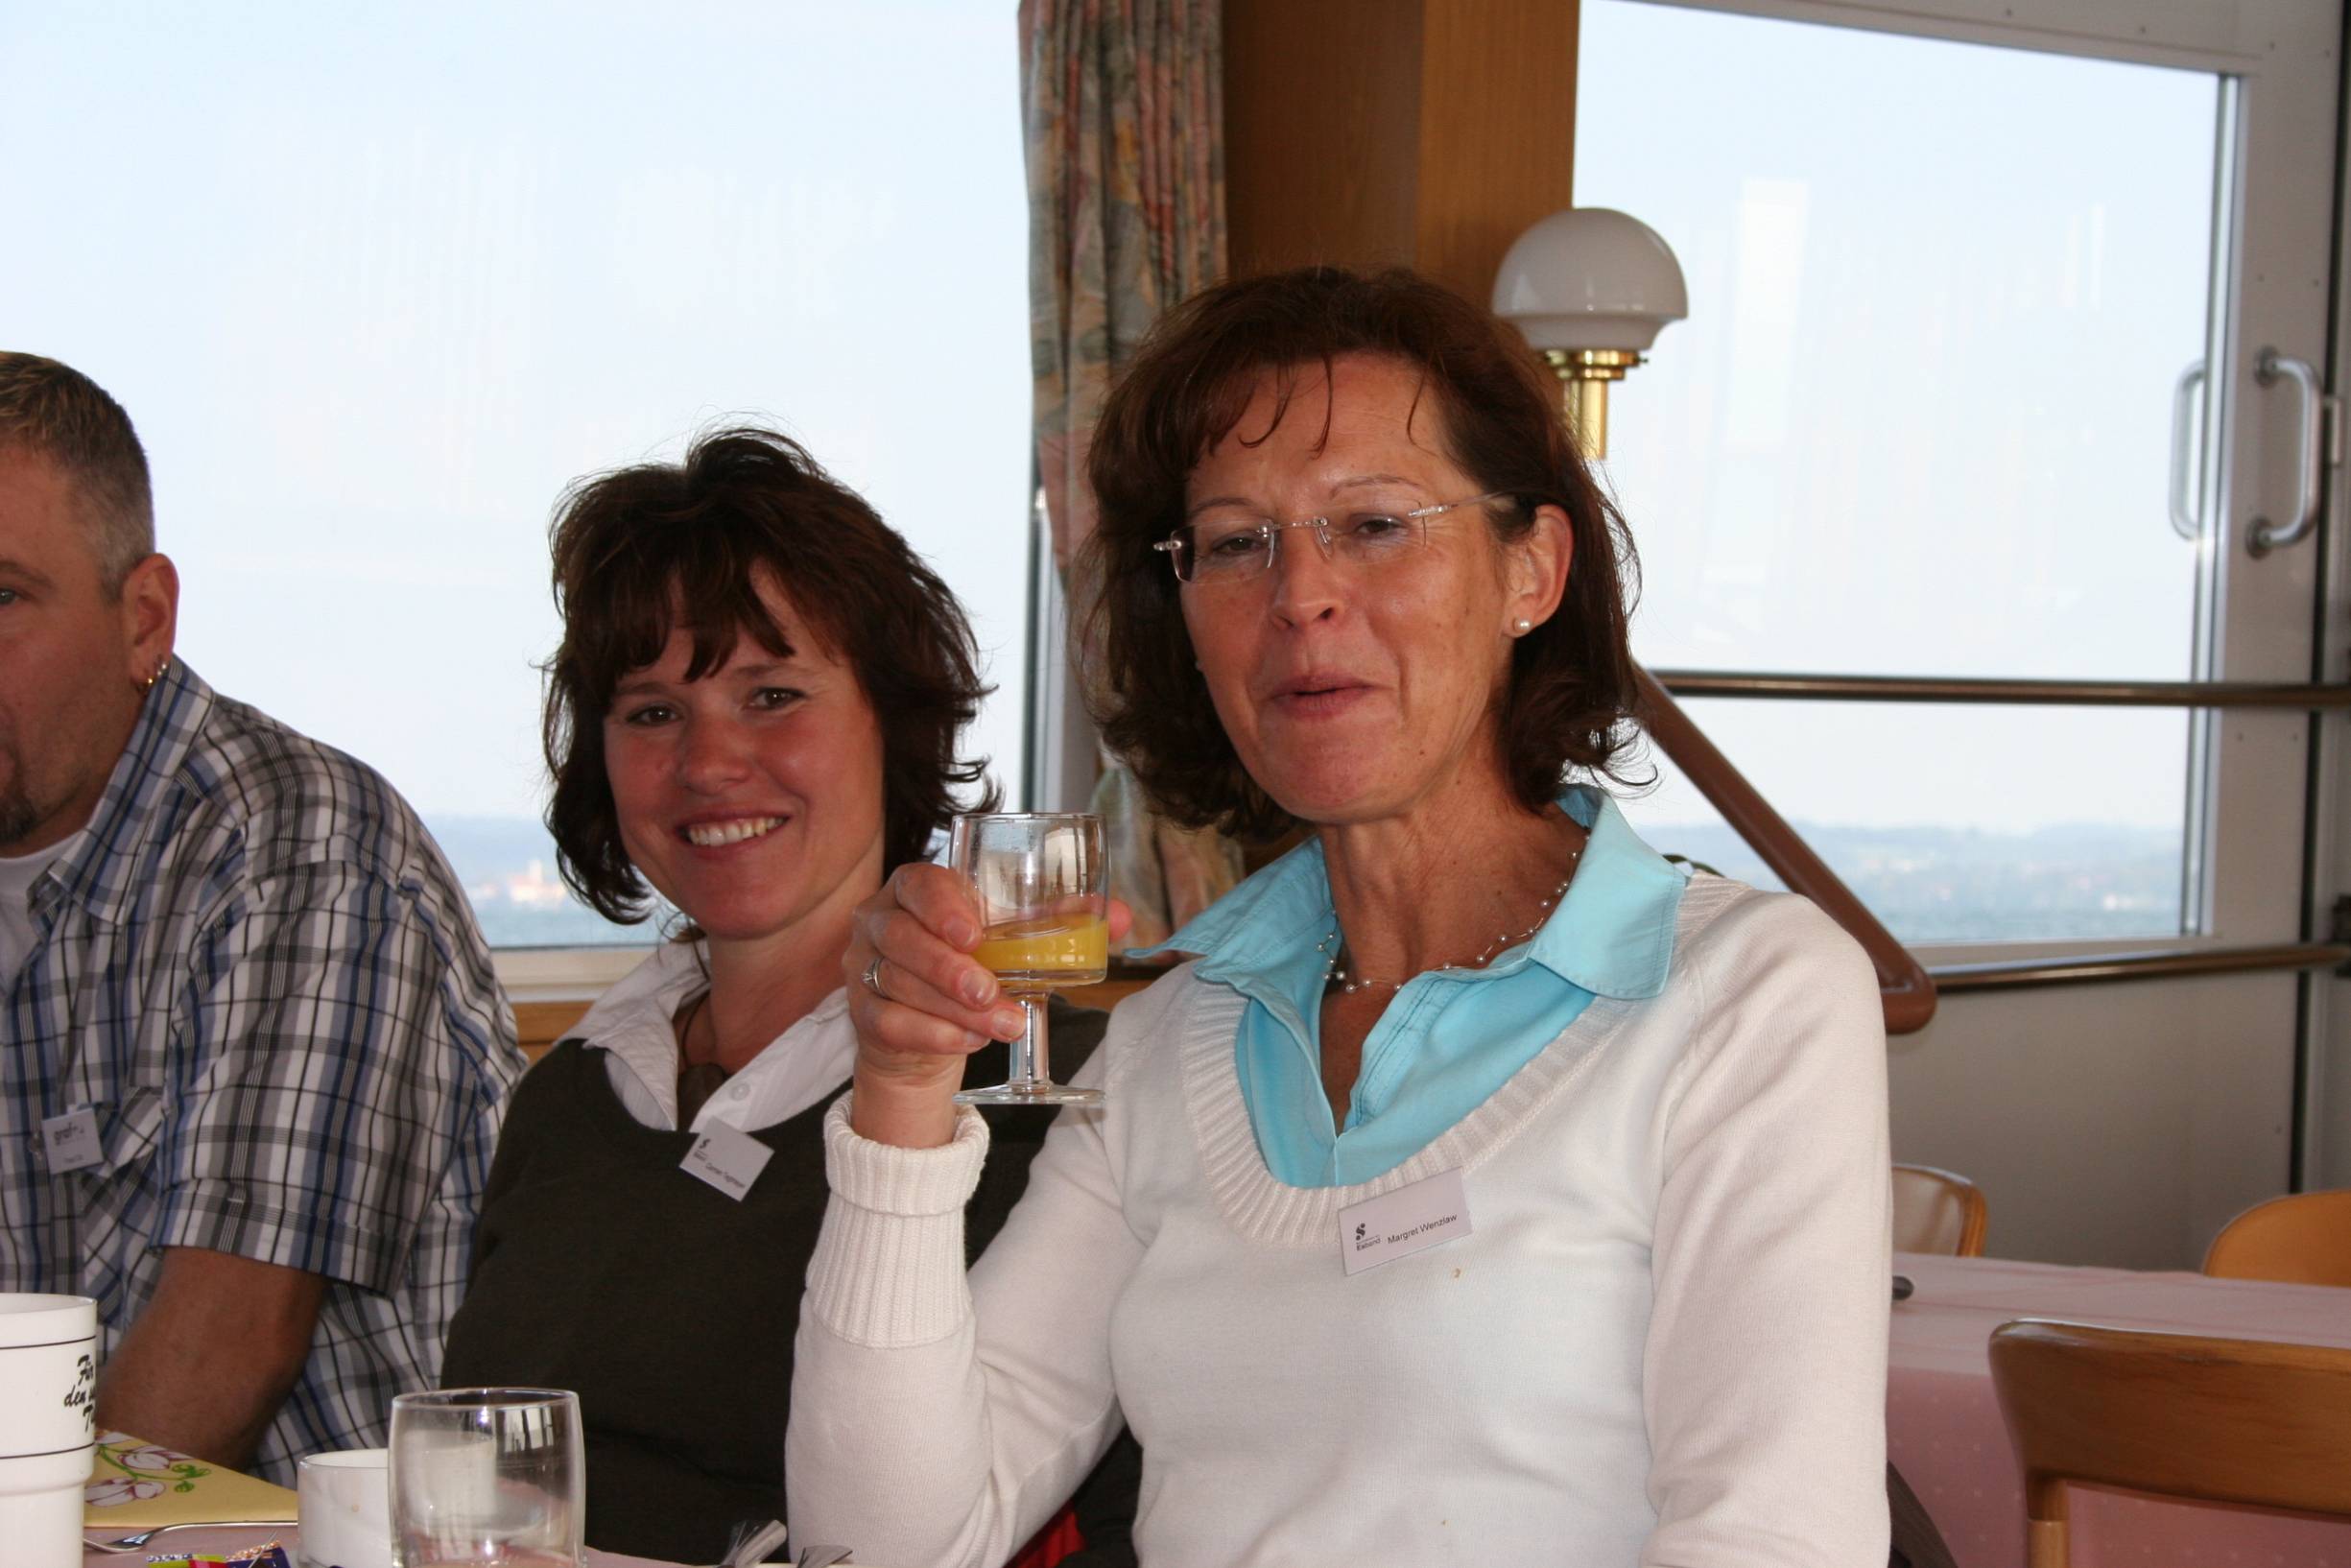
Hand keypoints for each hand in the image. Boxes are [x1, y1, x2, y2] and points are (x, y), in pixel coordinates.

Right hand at [843, 865, 1128, 1147]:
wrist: (934, 1032)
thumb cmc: (975, 967)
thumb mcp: (1012, 939)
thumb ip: (1060, 923)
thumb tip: (1117, 918)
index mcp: (915, 890)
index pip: (918, 884)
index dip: (942, 907)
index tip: (974, 934)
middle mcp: (880, 922)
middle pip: (902, 938)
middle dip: (949, 968)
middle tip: (990, 991)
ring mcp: (863, 968)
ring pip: (898, 984)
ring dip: (954, 1009)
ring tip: (1003, 1024)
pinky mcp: (862, 1014)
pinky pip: (889, 1024)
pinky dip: (933, 1035)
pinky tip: (969, 1041)